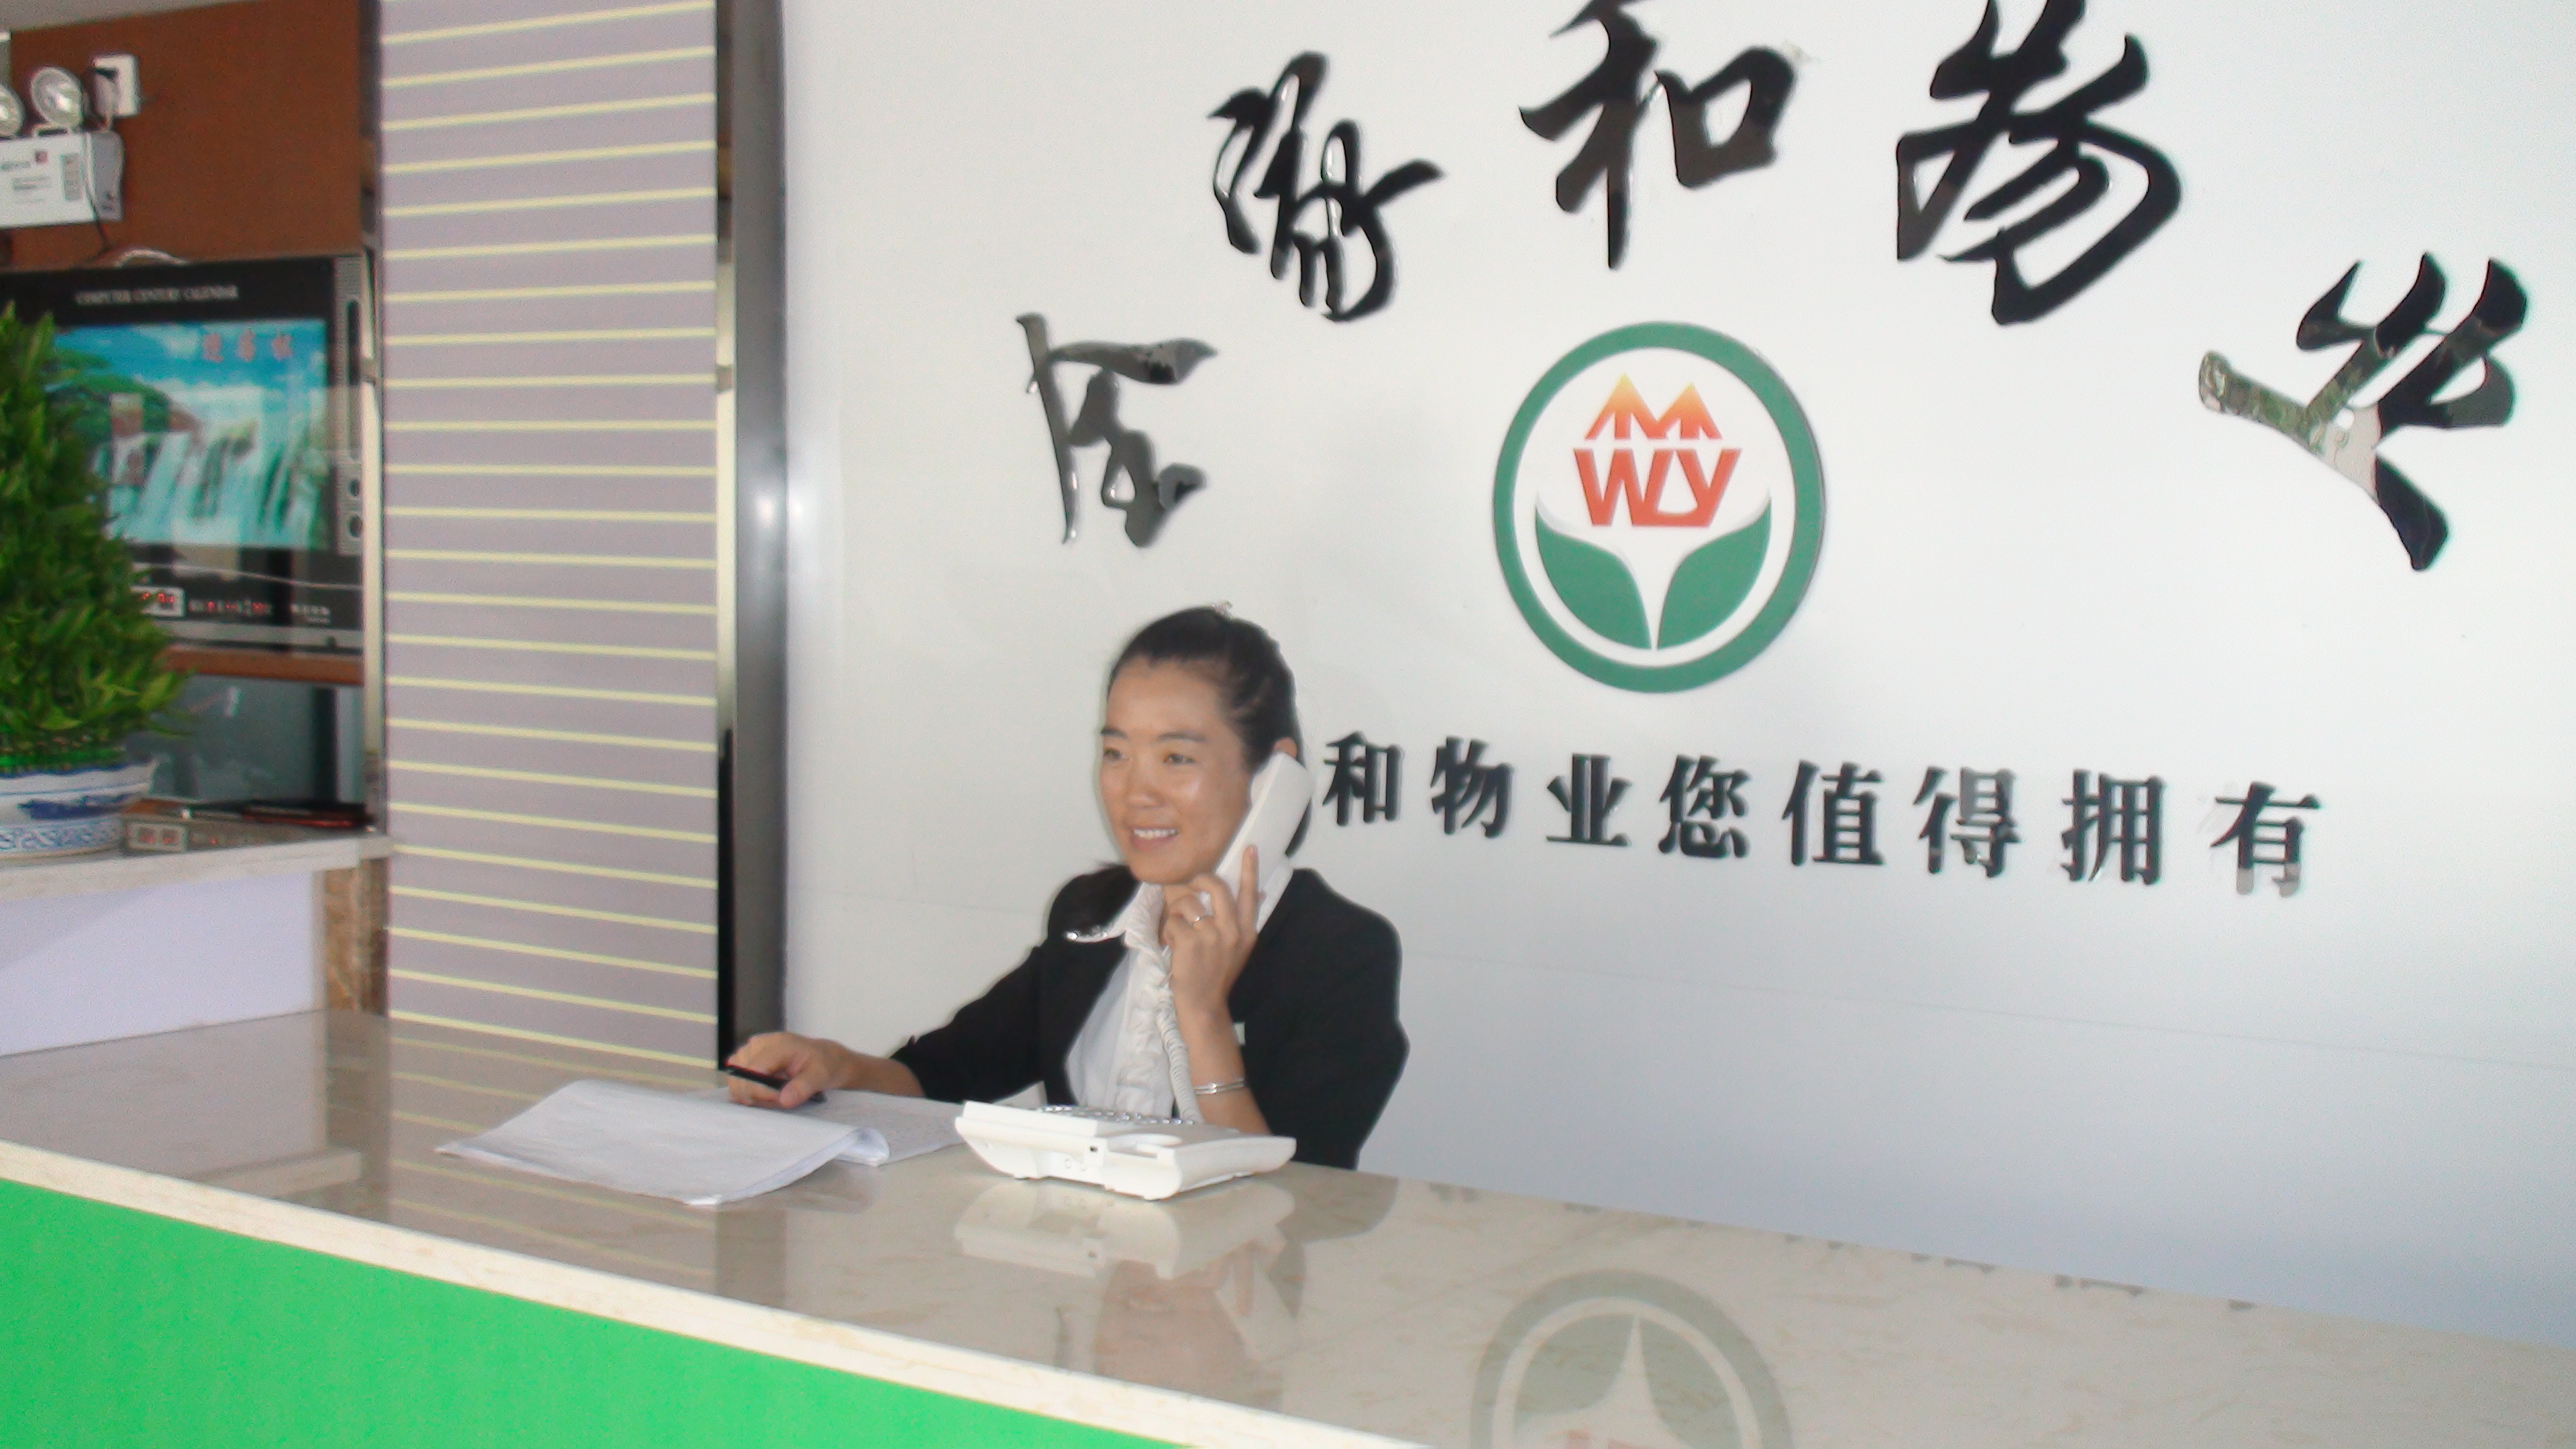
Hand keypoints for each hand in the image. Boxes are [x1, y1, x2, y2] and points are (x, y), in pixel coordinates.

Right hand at [725, 1031, 856, 1108]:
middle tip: (779, 1099)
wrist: (825, 1059)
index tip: (779, 1101)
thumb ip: (803, 1087)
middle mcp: (759, 1044)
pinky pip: (737, 1080)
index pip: (753, 1070)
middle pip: (739, 1076)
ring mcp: (750, 1051)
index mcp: (777, 1044)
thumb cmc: (824, 1064)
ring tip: (774, 1095)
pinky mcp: (747, 1060)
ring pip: (735, 1079)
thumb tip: (783, 1099)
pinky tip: (766, 1093)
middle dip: (756, 1095)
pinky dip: (748, 1091)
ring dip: (750, 1094)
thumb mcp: (821, 1075)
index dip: (761, 1092)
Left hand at [1163, 844, 1261, 1017]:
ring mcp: (1211, 936)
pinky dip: (1168, 932)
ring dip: (1178, 913)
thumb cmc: (1217, 975)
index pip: (1250, 895)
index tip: (1249, 848)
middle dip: (1202, 879)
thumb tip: (1257, 892)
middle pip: (1218, 888)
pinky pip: (1173, 921)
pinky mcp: (1190, 942)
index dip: (1249, 870)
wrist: (1204, 1005)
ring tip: (1179, 931)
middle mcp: (1232, 931)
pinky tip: (1173, 946)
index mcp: (1246, 932)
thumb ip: (1241, 923)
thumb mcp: (1239, 950)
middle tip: (1193, 883)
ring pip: (1189, 904)